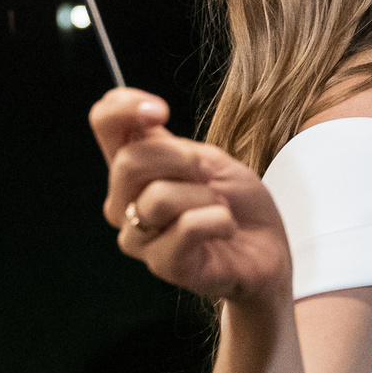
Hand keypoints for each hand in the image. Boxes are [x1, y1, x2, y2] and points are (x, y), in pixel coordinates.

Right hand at [92, 88, 288, 305]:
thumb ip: (168, 143)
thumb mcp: (209, 158)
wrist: (267, 248)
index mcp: (133, 169)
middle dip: (181, 159)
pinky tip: (225, 228)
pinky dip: (219, 220)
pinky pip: (187, 228)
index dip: (124, 107)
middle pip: (128, 162)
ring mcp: (140, 237)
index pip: (104, 123)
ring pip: (159, 197)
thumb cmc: (238, 204)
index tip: (160, 111)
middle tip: (206, 175)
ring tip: (217, 208)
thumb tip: (142, 120)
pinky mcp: (164, 265)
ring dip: (206, 196)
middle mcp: (125, 202)